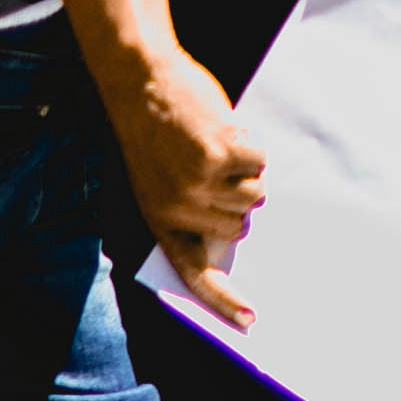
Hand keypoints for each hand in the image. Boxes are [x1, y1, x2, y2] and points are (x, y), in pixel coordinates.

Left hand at [115, 48, 267, 323]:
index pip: (195, 275)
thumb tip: (234, 227)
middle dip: (240, 200)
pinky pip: (259, 161)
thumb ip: (189, 209)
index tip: (250, 319)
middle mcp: (182, 208)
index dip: (224, 300)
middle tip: (219, 169)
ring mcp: (203, 182)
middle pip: (240, 225)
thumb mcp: (157, 181)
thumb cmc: (152, 131)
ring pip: (255, 194)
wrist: (140, 81)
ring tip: (217, 146)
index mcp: (161, 221)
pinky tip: (223, 129)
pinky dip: (250, 144)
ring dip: (247, 171)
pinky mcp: (223, 153)